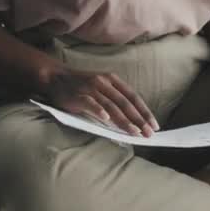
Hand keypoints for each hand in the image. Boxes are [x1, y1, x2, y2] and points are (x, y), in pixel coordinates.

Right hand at [41, 66, 158, 137]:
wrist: (54, 77)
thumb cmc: (80, 86)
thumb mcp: (100, 89)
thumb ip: (113, 102)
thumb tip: (130, 122)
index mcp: (112, 80)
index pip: (133, 97)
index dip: (144, 111)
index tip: (154, 125)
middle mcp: (104, 82)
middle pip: (125, 102)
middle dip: (138, 119)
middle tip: (148, 133)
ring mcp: (91, 87)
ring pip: (111, 105)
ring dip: (124, 120)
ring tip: (133, 132)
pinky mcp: (78, 94)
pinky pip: (91, 103)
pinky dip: (99, 111)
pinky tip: (107, 121)